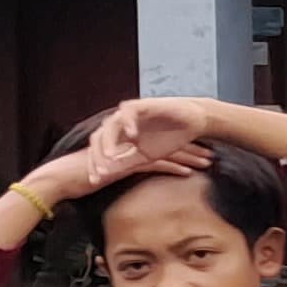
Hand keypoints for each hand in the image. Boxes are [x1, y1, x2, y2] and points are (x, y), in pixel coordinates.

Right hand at [22, 109, 211, 209]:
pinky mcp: (125, 163)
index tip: (199, 152)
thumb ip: (124, 168)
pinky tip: (188, 171)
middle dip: (191, 149)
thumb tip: (137, 173)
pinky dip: (172, 167)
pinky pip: (154, 163)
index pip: (160, 143)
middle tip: (212, 154)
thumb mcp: (108, 171)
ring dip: (188, 157)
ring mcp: (129, 153)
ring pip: (165, 152)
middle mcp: (132, 146)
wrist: (61, 178)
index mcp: (130, 146)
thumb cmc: (81, 177)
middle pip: (168, 145)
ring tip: (208, 162)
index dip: (181, 147)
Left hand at [88, 96, 222, 172]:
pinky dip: (128, 122)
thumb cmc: (170, 137)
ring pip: (110, 125)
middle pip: (99, 137)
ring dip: (109, 140)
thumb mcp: (145, 157)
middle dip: (97, 155)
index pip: (98, 149)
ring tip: (111, 156)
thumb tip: (105, 175)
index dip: (94, 164)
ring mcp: (129, 113)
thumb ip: (125, 163)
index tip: (95, 181)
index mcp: (118, 135)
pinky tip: (131, 135)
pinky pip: (128, 111)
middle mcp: (120, 123)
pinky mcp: (142, 105)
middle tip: (100, 172)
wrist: (192, 123)